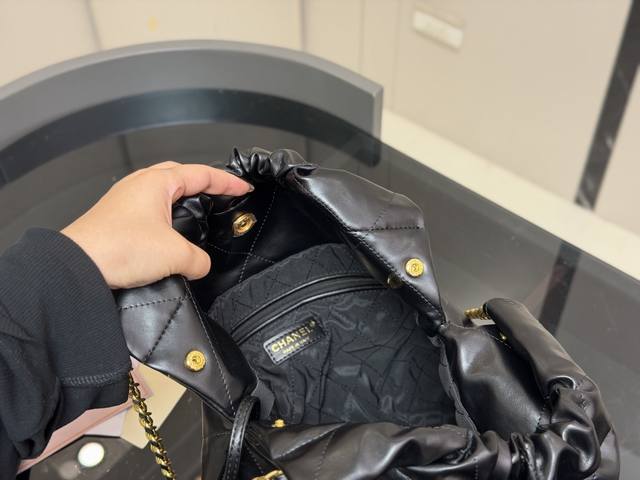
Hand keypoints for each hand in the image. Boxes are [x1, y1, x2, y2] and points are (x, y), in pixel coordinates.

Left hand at [62, 161, 251, 288]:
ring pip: (162, 193)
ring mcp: (124, 201)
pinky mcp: (115, 220)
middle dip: (204, 183)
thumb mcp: (175, 255)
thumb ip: (199, 259)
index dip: (227, 181)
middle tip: (221, 194)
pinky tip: (168, 235)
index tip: (243, 187)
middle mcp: (138, 185)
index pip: (202, 174)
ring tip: (196, 213)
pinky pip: (148, 211)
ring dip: (182, 199)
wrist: (77, 267)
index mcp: (157, 182)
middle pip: (180, 175)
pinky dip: (165, 216)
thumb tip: (201, 264)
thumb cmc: (117, 248)